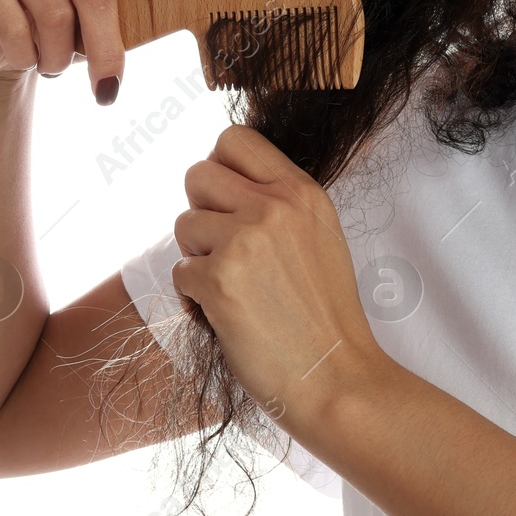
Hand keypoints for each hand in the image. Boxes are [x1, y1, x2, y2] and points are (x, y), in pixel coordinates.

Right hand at [0, 0, 205, 103]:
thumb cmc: (54, 20)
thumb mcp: (92, 8)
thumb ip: (125, 1)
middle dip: (106, 48)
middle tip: (110, 87)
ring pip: (55, 16)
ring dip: (59, 56)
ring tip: (53, 62)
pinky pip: (17, 30)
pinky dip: (28, 57)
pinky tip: (25, 56)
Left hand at [170, 125, 388, 425]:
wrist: (336, 377)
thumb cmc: (325, 317)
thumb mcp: (319, 237)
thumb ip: (278, 204)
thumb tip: (222, 185)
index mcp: (302, 191)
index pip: (234, 138)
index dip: (219, 167)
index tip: (227, 201)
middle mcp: (275, 206)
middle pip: (196, 173)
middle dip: (200, 210)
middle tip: (223, 248)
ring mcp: (246, 240)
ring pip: (183, 225)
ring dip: (197, 258)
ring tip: (233, 287)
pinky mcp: (220, 279)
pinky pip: (180, 273)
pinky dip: (195, 298)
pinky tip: (227, 315)